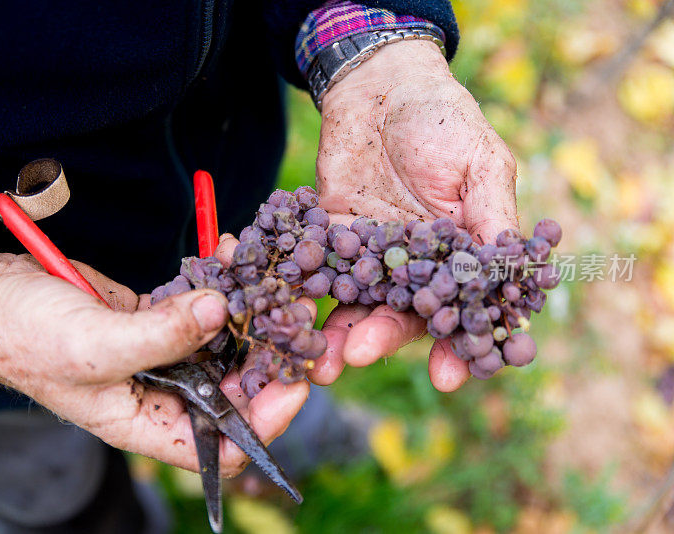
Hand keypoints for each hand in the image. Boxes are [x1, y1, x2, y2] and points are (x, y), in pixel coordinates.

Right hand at [0, 250, 307, 475]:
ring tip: (273, 275)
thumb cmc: (26, 336)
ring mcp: (160, 353)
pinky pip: (199, 305)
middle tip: (297, 316)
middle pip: (233, 390)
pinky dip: (218, 282)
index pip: (219, 445)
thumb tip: (223, 311)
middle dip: (268, 356)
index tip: (296, 383)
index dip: (264, 421)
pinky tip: (233, 251)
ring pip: (221, 343)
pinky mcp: (155, 317)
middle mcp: (160, 393)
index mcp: (145, 422)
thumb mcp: (94, 344)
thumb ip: (161, 336)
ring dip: (249, 311)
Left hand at [313, 40, 520, 390]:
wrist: (380, 89)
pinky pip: (319, 271)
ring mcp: (371, 256)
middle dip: (384, 338)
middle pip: (402, 314)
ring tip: (323, 358)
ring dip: (340, 332)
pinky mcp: (331, 239)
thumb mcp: (480, 163)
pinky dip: (306, 292)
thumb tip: (508, 268)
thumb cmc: (443, 122)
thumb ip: (491, 215)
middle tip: (361, 353)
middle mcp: (414, 266)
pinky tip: (292, 312)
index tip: (449, 376)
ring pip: (358, 303)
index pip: (461, 311)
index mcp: (459, 256)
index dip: (457, 345)